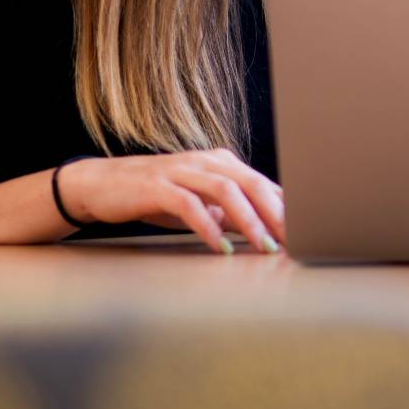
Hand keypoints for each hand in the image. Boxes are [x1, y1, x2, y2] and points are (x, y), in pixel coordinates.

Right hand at [60, 150, 285, 254]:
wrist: (103, 185)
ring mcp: (181, 170)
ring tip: (263, 246)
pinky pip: (188, 204)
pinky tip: (219, 247)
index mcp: (222, 163)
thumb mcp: (201, 204)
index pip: (263, 184)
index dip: (286, 209)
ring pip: (225, 190)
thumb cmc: (157, 196)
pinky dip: (207, 226)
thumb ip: (231, 214)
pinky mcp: (157, 186)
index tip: (306, 233)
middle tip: (293, 241)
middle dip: (277, 214)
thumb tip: (269, 232)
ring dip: (248, 220)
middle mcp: (206, 161)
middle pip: (252, 183)